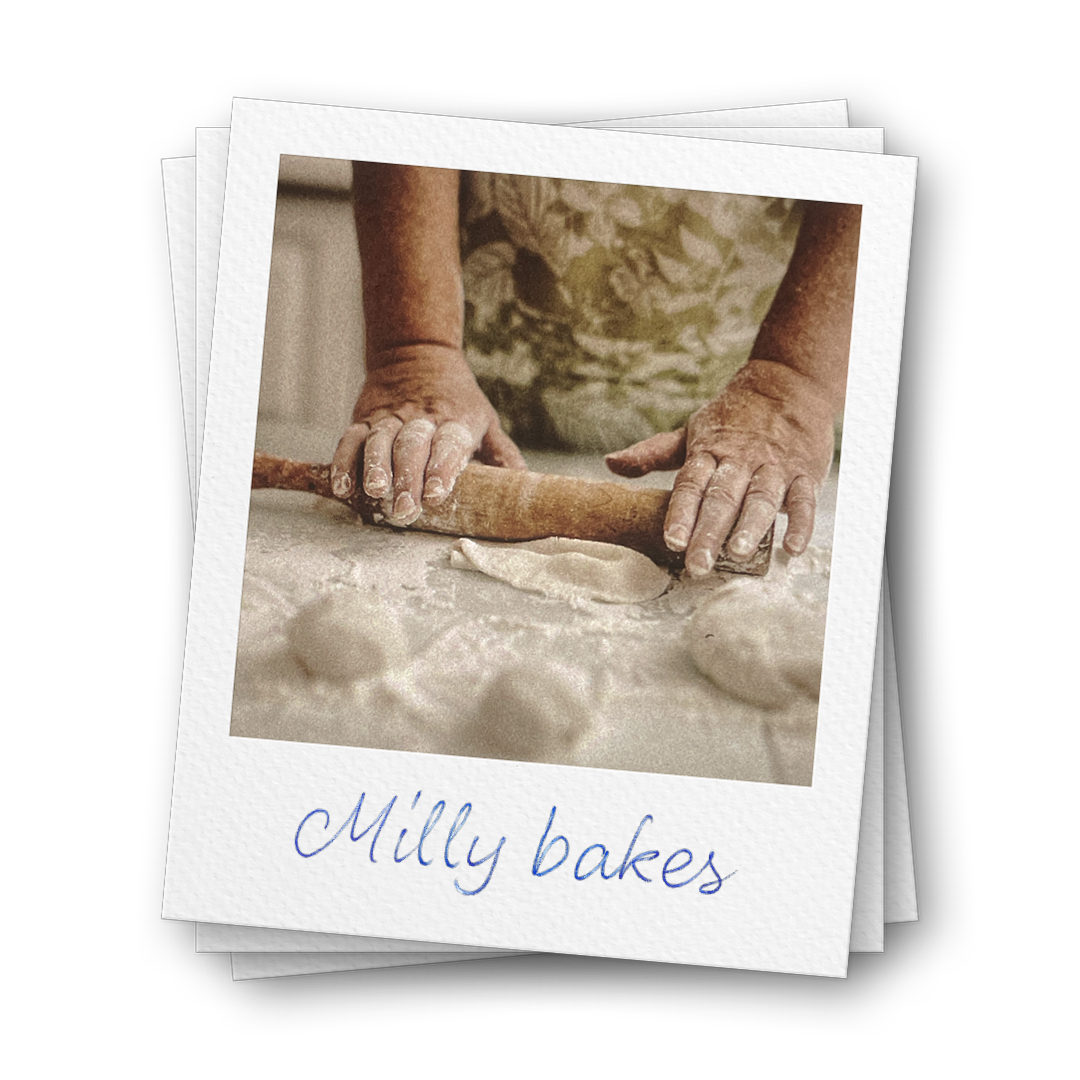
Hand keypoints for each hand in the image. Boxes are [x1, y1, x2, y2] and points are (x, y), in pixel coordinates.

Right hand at [331, 345, 525, 524]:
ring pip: (379, 442)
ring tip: (374, 492)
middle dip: (407, 479)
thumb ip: (502, 455)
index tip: (435, 494)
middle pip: (411, 448)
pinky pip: (350, 439)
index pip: (448, 446)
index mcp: (455, 422)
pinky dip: (344, 463)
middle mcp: (421, 419)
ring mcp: (390, 418)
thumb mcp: (485, 421)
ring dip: (375, 469)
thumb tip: (525, 485)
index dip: (441, 470)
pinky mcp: (364, 418)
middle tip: (404, 510)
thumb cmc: (458, 400)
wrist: (417, 353)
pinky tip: (343, 487)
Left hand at [605, 360, 835, 574]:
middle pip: (723, 497)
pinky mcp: (805, 472)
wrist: (787, 383)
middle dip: (710, 531)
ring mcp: (774, 466)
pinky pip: (805, 499)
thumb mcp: (691, 431)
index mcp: (709, 451)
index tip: (672, 541)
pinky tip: (792, 548)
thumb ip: (653, 454)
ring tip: (738, 553)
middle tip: (698, 565)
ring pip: (762, 497)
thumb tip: (610, 464)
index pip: (691, 484)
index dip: (681, 512)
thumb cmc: (732, 418)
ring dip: (751, 526)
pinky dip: (801, 523)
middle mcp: (741, 459)